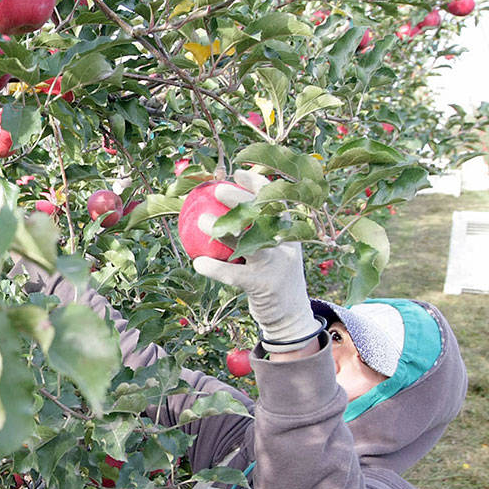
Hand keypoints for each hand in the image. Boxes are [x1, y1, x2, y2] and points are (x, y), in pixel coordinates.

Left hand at [191, 171, 320, 351]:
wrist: (291, 316)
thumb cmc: (271, 276)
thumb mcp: (271, 251)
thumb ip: (255, 231)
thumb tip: (222, 207)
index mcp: (288, 231)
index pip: (276, 200)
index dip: (257, 184)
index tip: (236, 172)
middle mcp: (286, 244)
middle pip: (264, 215)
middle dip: (242, 198)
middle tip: (218, 189)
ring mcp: (277, 264)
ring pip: (250, 242)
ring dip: (224, 230)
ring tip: (200, 221)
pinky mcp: (264, 285)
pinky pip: (235, 274)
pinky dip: (216, 268)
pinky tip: (198, 263)